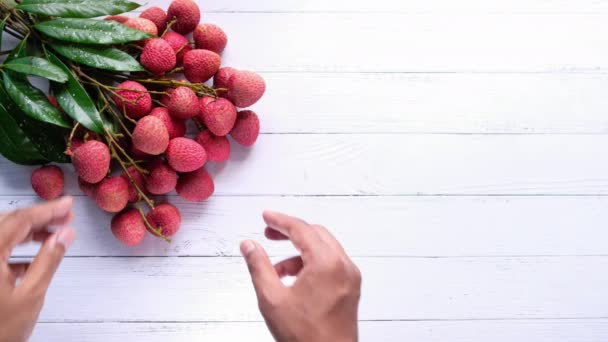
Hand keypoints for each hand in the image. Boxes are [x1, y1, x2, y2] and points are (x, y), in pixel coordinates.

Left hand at [0, 197, 75, 341]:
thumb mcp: (31, 294)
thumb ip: (49, 260)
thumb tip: (65, 234)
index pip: (21, 220)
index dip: (47, 210)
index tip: (67, 204)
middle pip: (8, 223)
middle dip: (39, 217)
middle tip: (65, 216)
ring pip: (2, 235)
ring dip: (28, 232)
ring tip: (54, 234)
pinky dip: (16, 248)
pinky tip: (34, 259)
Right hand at [241, 211, 360, 341]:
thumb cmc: (305, 336)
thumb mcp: (272, 299)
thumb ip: (259, 266)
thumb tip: (249, 246)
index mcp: (326, 263)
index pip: (301, 229)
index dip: (280, 221)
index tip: (266, 217)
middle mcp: (343, 266)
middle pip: (315, 234)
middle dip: (290, 232)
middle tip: (268, 235)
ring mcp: (350, 277)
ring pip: (324, 249)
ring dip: (299, 252)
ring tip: (276, 271)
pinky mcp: (351, 289)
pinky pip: (331, 264)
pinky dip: (312, 264)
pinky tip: (293, 280)